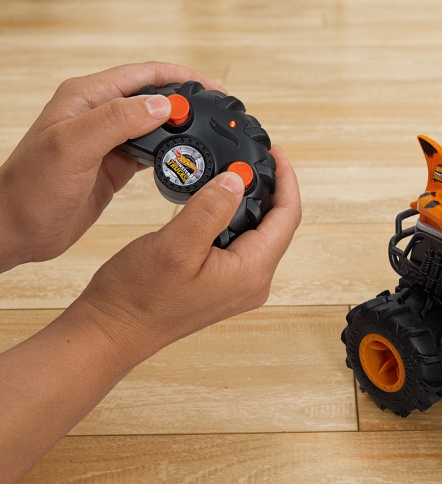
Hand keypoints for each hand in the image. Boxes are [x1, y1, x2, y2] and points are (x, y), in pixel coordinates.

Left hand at [0, 61, 225, 272]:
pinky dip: (172, 152)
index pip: (144, 75)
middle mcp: (98, 113)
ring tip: (211, 134)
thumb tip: (162, 104)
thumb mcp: (73, 147)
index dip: (182, 77)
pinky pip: (151, 151)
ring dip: (182, 127)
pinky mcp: (114, 165)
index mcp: (86, 97)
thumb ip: (116, 121)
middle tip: (219, 114)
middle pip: (154, 96)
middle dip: (188, 101)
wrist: (16, 229)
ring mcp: (107, 140)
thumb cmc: (30, 188)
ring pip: (155, 124)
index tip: (213, 89)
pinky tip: (187, 160)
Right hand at [75, 145, 301, 365]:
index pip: (287, 218)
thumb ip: (210, 210)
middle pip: (277, 225)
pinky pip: (239, 243)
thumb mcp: (174, 245)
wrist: (112, 331)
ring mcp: (238, 285)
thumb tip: (237, 179)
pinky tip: (216, 203)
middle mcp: (253, 281)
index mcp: (251, 272)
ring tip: (233, 173)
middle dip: (270, 188)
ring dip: (250, 202)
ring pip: (258, 233)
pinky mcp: (222, 283)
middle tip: (252, 157)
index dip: (287, 180)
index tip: (275, 153)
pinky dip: (233, 218)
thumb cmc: (138, 297)